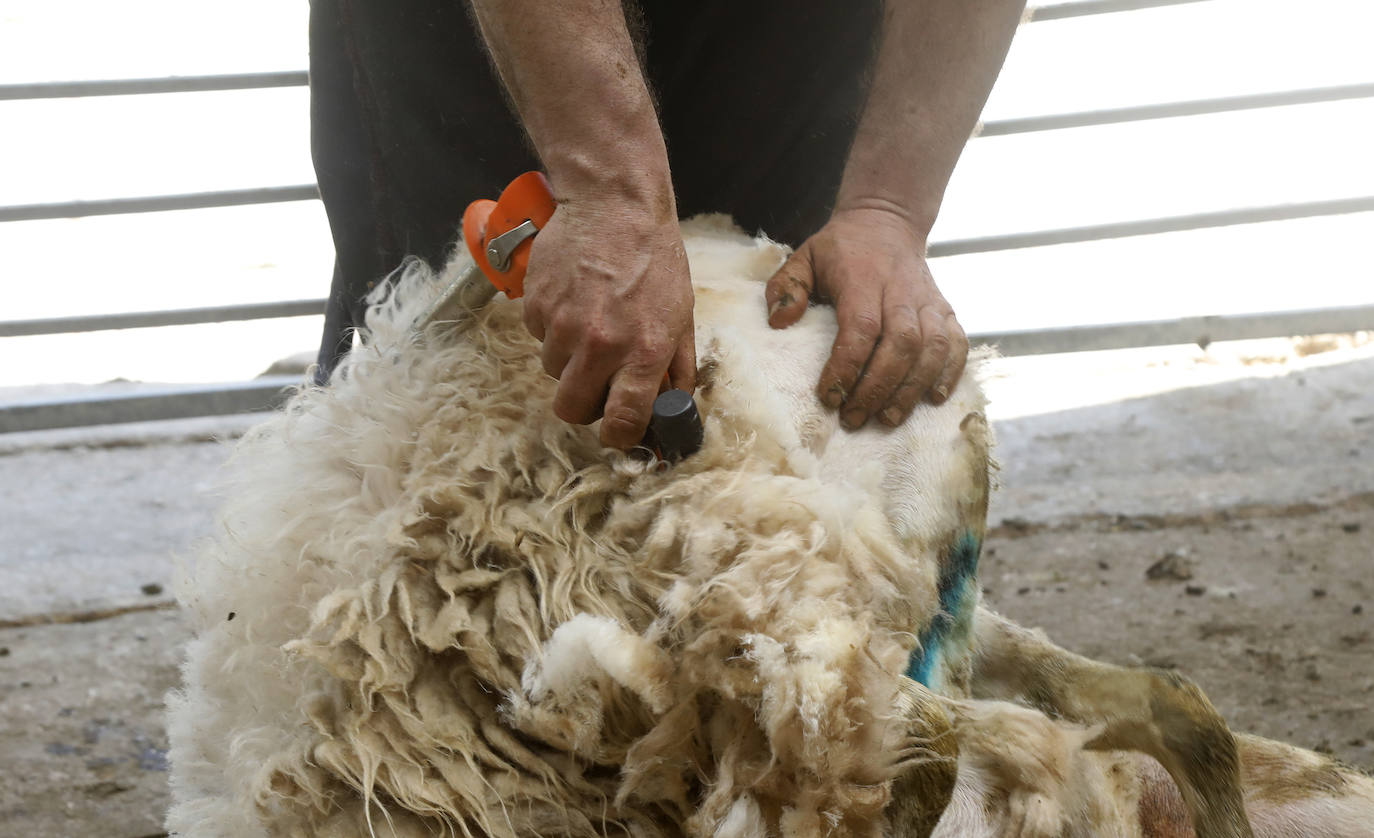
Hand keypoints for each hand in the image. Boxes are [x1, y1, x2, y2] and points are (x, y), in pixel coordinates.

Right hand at [522, 198, 695, 449]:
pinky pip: (538, 337)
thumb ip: (677, 368)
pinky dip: (552, 329)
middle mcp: (600, 344)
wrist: (615, 204)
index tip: (620, 430)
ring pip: (553, 372)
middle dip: (583, 404)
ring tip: (590, 323)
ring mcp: (562, 325)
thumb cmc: (655, 260)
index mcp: (643, 351)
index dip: (619, 436)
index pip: (622, 422)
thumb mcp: (682, 315)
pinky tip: (574, 300)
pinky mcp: (536, 305)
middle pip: (571, 409)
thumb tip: (672, 409)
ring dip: (569, 360)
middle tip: (598, 382)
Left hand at [764, 206, 966, 429]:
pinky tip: (933, 399)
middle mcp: (901, 291)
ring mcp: (928, 301)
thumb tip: (778, 322)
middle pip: (900, 344)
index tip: (829, 397)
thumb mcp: (804, 257)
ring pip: (931, 349)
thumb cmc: (840, 249)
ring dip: (912, 388)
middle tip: (855, 418)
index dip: (847, 366)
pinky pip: (957, 344)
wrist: (887, 221)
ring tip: (888, 418)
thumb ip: (786, 287)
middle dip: (878, 387)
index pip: (861, 328)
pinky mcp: (945, 309)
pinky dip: (950, 373)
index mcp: (863, 279)